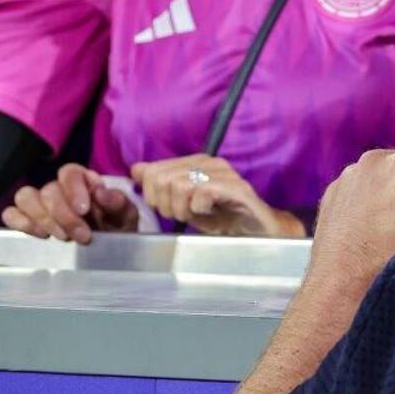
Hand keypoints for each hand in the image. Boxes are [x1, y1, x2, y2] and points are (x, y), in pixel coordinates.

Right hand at [2, 163, 139, 242]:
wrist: (110, 249)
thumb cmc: (117, 227)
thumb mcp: (126, 215)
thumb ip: (117, 202)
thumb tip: (100, 191)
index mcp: (83, 181)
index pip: (69, 172)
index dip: (73, 189)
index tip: (84, 210)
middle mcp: (59, 188)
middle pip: (48, 190)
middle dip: (64, 215)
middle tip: (82, 236)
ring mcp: (40, 203)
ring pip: (25, 197)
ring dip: (42, 218)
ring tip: (62, 237)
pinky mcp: (26, 220)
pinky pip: (11, 214)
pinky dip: (20, 222)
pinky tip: (40, 235)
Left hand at [133, 156, 298, 236]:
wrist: (257, 232)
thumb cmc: (221, 218)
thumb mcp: (184, 204)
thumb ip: (161, 186)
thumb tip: (136, 169)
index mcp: (195, 161)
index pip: (153, 170)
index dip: (152, 194)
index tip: (167, 208)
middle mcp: (209, 162)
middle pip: (162, 178)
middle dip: (165, 204)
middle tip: (182, 214)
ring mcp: (224, 173)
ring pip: (179, 185)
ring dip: (182, 208)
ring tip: (195, 215)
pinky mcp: (236, 188)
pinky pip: (201, 194)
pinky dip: (198, 209)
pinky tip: (209, 213)